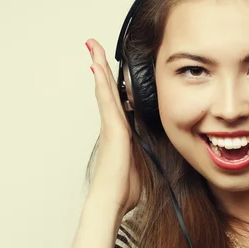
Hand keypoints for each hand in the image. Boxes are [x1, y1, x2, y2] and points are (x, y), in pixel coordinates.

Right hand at [85, 39, 141, 216]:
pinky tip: (99, 68)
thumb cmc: (123, 188)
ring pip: (104, 91)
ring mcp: (111, 128)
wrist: (112, 200)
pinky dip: (103, 84)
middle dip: (101, 68)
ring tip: (93, 48)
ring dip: (99, 69)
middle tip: (94, 47)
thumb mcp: (141, 165)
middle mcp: (113, 127)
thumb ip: (145, 152)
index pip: (117, 102)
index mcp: (121, 134)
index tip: (108, 68)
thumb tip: (155, 149)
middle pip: (107, 91)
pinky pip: (107, 102)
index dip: (112, 84)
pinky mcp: (113, 131)